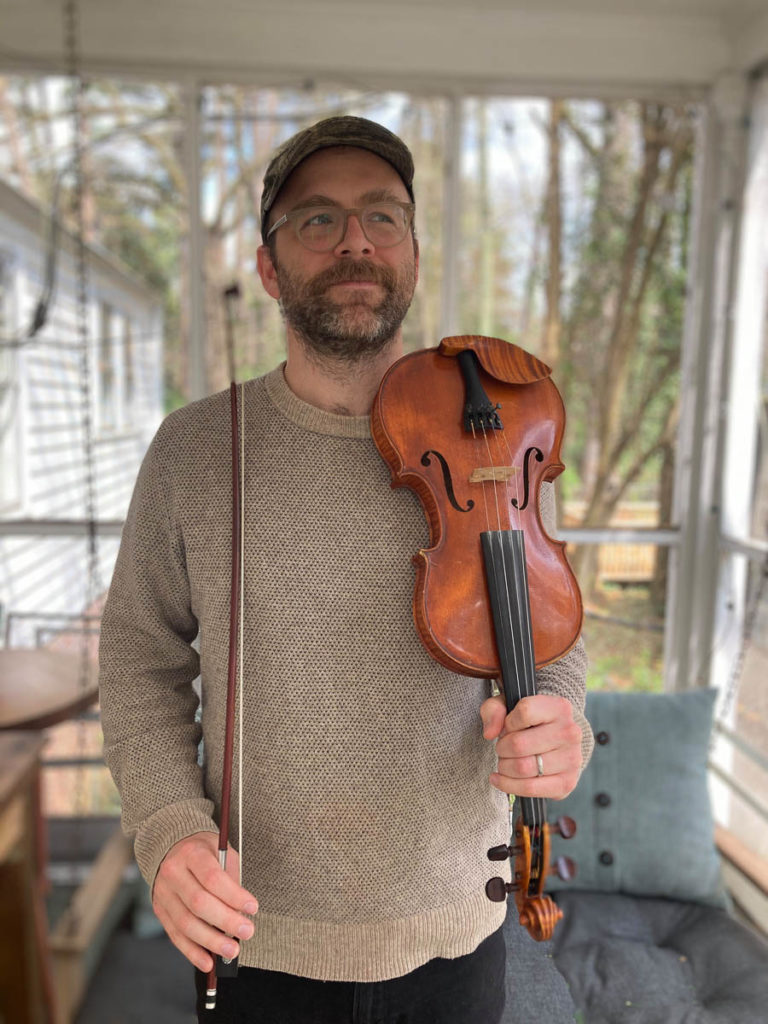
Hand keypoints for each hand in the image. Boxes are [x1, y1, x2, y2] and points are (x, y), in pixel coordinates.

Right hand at [152, 831, 257, 972]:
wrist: (173, 847)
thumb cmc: (205, 852)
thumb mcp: (222, 852)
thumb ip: (231, 878)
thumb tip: (241, 912)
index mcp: (191, 853)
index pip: (212, 878)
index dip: (233, 895)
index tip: (253, 907)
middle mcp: (173, 873)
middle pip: (199, 903)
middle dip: (226, 921)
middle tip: (247, 932)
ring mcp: (163, 893)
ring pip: (186, 923)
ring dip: (211, 942)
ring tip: (232, 951)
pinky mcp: (160, 910)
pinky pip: (176, 936)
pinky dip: (193, 952)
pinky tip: (208, 962)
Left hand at [480, 693, 581, 799]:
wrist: (556, 741)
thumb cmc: (529, 721)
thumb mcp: (508, 705)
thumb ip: (494, 710)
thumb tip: (490, 734)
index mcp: (559, 707)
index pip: (525, 711)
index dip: (508, 722)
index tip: (507, 728)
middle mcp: (570, 732)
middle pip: (519, 744)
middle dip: (501, 748)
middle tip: (502, 748)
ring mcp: (571, 759)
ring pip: (522, 768)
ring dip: (504, 767)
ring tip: (504, 762)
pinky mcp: (567, 782)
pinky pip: (530, 788)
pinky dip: (508, 785)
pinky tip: (499, 779)